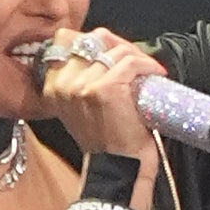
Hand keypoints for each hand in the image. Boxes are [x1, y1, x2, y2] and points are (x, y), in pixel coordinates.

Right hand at [31, 28, 164, 161]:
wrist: (119, 170)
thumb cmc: (106, 143)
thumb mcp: (81, 109)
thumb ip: (80, 80)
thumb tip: (101, 51)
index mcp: (53, 86)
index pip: (69, 40)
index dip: (99, 42)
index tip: (116, 52)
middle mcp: (64, 83)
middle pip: (95, 39)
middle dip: (120, 45)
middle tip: (137, 60)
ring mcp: (83, 85)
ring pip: (116, 50)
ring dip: (138, 57)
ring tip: (149, 71)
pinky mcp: (107, 88)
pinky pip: (131, 62)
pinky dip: (148, 65)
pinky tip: (156, 74)